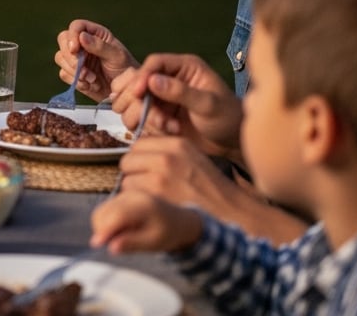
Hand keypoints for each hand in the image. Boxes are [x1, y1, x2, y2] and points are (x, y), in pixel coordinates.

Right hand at [54, 20, 136, 102]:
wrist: (125, 93)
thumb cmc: (126, 70)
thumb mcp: (117, 56)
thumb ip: (100, 46)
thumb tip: (81, 36)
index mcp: (95, 34)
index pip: (76, 26)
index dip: (72, 36)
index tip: (75, 50)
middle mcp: (83, 44)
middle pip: (63, 40)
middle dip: (70, 56)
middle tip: (82, 69)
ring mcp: (76, 59)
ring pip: (60, 58)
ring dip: (74, 71)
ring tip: (92, 79)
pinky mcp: (73, 74)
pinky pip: (64, 74)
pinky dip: (76, 81)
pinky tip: (90, 85)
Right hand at [90, 191, 203, 253]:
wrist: (178, 220)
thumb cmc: (167, 234)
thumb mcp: (153, 243)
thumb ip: (132, 244)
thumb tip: (111, 248)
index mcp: (142, 206)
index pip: (115, 215)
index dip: (103, 230)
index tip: (96, 245)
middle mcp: (131, 195)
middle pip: (103, 212)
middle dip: (102, 230)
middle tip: (116, 244)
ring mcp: (125, 194)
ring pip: (101, 210)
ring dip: (103, 226)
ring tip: (122, 236)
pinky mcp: (121, 196)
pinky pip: (104, 209)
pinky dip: (106, 222)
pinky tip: (121, 229)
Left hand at [114, 136, 243, 213]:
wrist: (229, 213)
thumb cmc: (211, 190)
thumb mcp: (192, 158)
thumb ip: (166, 152)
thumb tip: (139, 154)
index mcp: (178, 144)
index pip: (139, 144)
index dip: (141, 158)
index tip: (148, 169)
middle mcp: (167, 156)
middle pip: (128, 160)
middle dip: (134, 173)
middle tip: (149, 186)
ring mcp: (160, 177)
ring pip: (127, 179)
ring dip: (135, 190)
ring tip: (156, 197)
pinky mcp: (155, 197)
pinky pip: (131, 196)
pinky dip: (138, 203)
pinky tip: (155, 206)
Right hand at [121, 54, 241, 157]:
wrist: (231, 142)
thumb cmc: (228, 117)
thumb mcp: (208, 104)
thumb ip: (181, 91)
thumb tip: (152, 80)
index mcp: (185, 67)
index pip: (155, 63)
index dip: (142, 76)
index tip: (137, 93)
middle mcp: (171, 79)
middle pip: (140, 83)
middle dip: (143, 103)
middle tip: (158, 119)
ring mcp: (164, 98)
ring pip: (137, 103)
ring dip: (148, 118)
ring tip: (169, 127)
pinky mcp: (160, 115)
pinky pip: (142, 118)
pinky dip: (151, 127)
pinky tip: (170, 132)